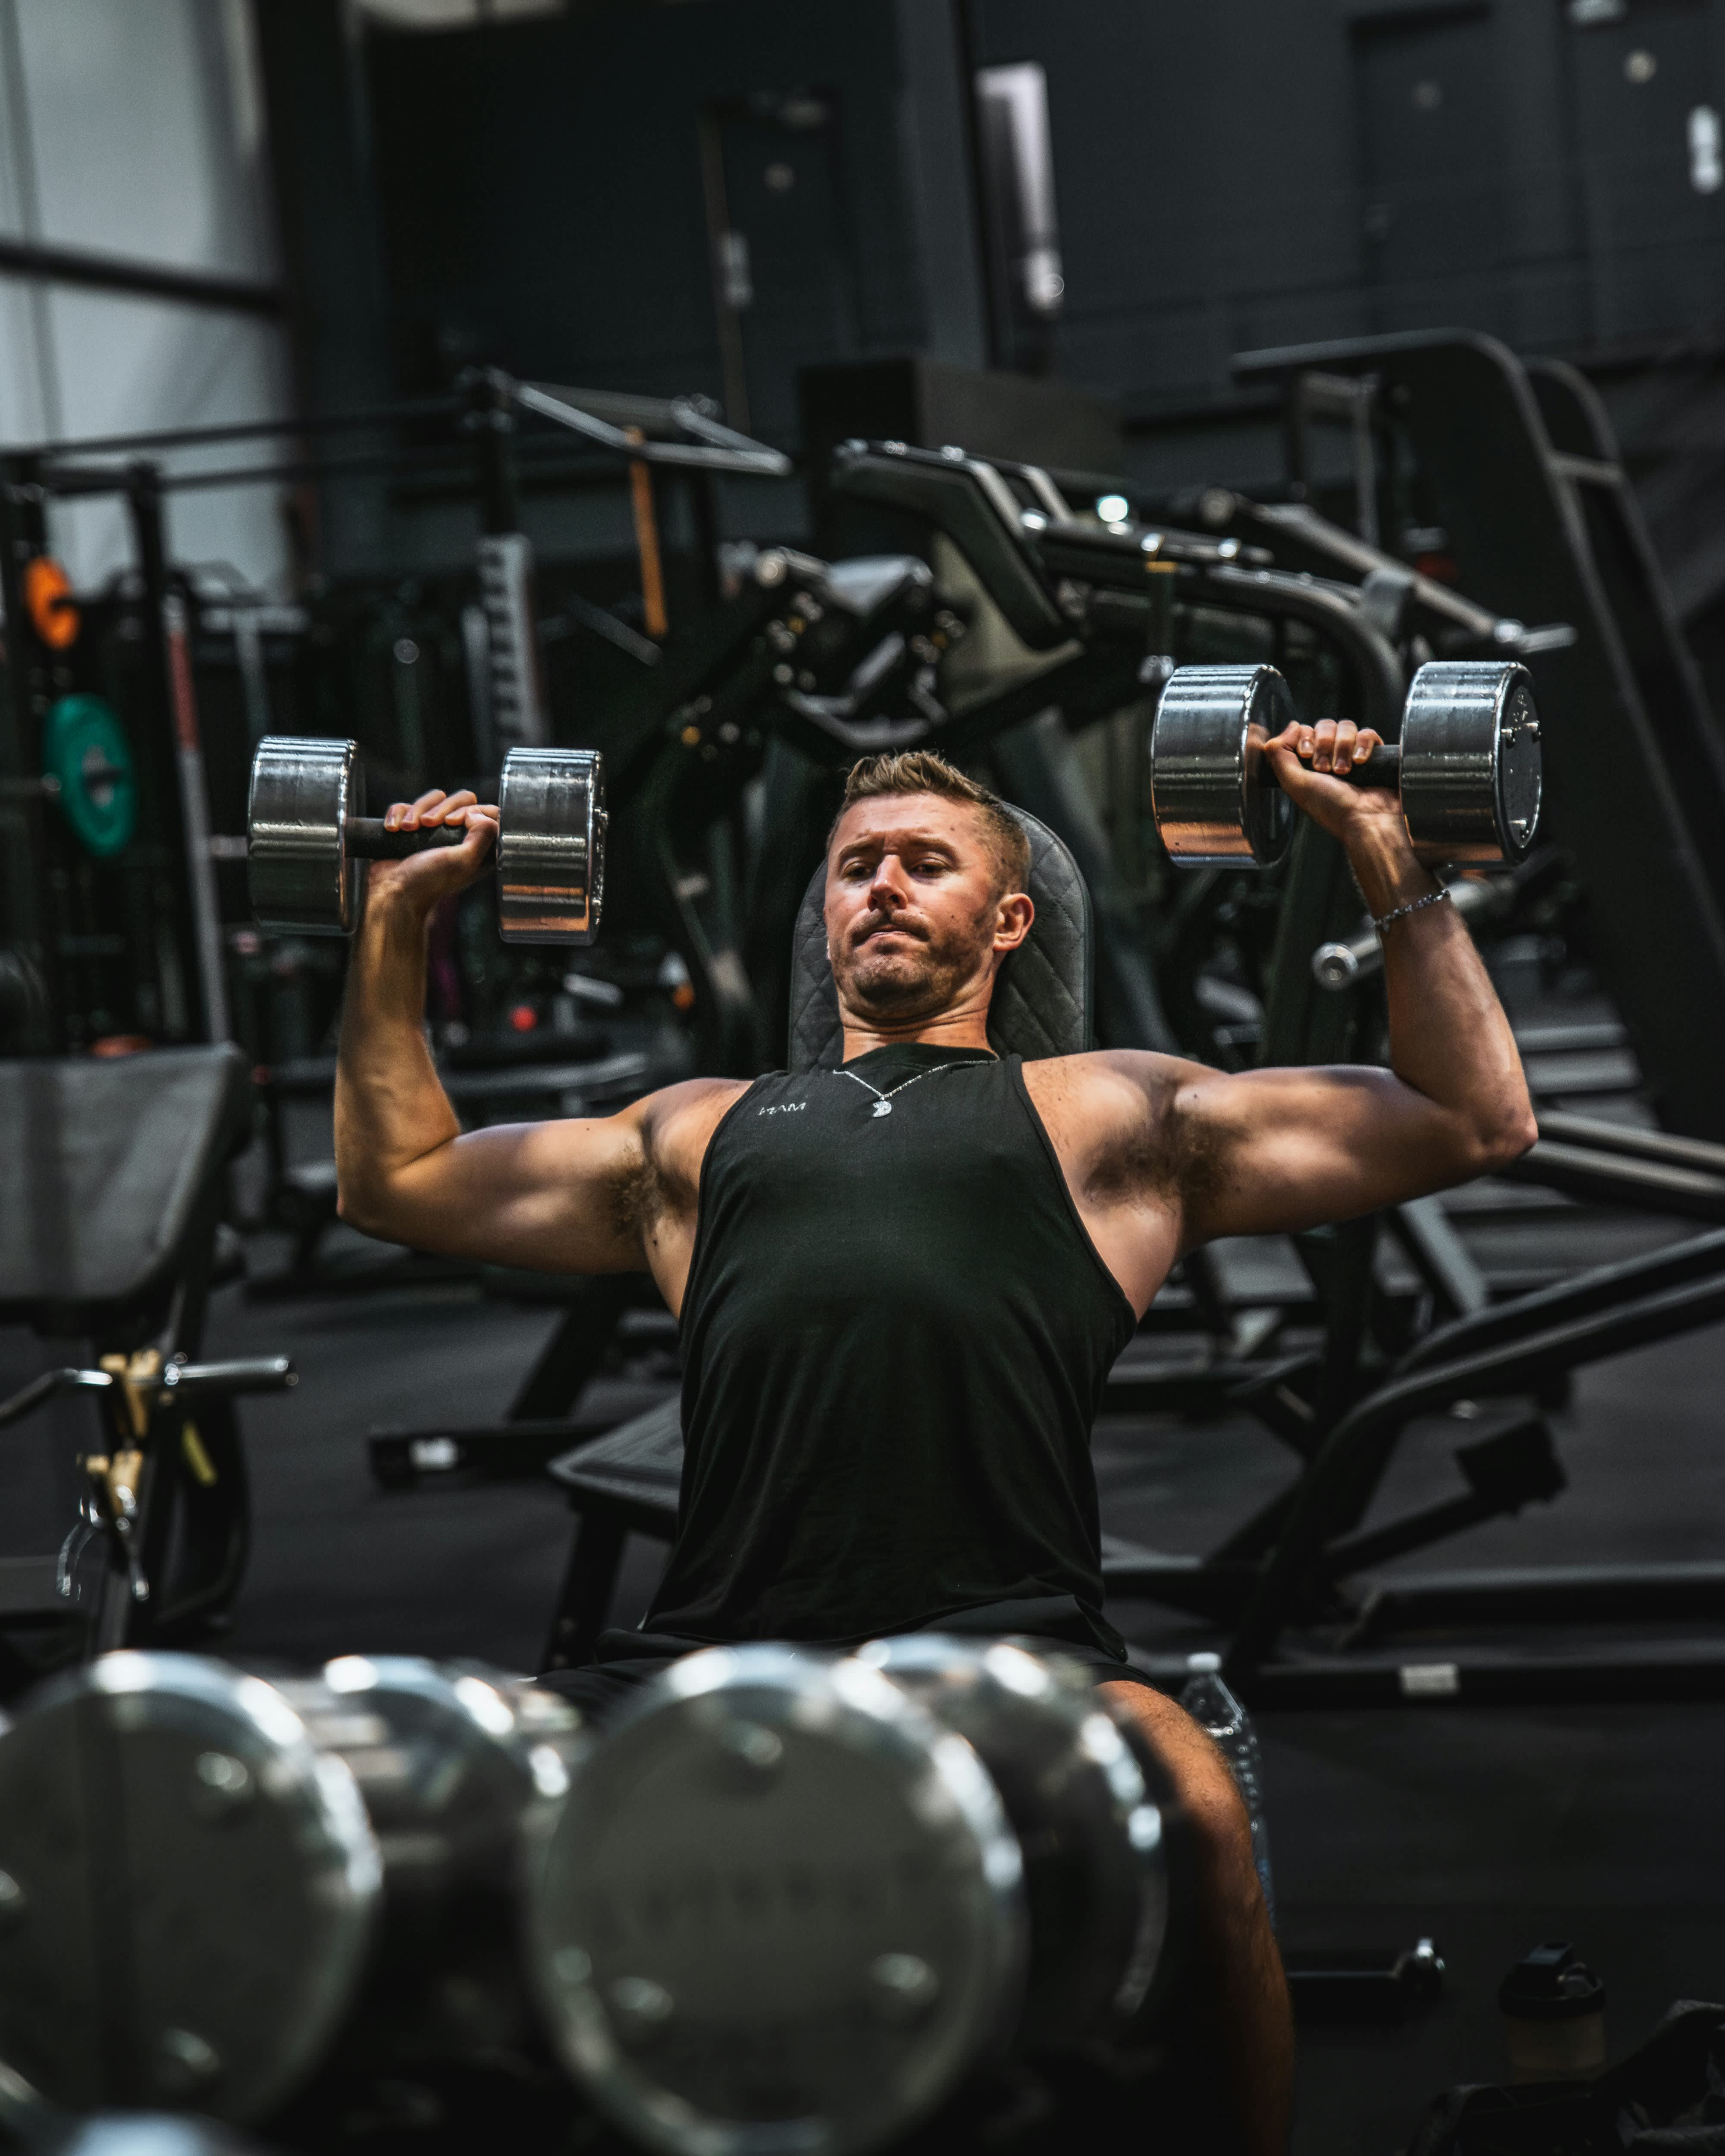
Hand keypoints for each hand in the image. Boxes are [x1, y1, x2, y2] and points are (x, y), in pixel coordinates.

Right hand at [368, 787, 498, 917]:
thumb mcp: (464, 861)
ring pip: (435, 798)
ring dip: (417, 809)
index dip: (474, 810)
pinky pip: (407, 805)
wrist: (391, 891)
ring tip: (408, 829)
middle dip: (442, 807)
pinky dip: (398, 814)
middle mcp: (458, 836)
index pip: (489, 812)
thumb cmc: (429, 881)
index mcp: (478, 847)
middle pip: (462, 799)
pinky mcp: (410, 827)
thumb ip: (483, 836)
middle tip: (429, 824)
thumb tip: (476, 813)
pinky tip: (393, 829)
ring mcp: (433, 830)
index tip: (454, 822)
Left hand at [1262, 717, 1405, 849]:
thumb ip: (1279, 754)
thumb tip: (1291, 726)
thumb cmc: (1330, 806)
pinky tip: (1360, 762)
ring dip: (1342, 747)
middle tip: (1326, 769)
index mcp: (1308, 762)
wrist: (1366, 818)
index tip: (1306, 755)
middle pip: (1324, 725)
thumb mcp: (1294, 783)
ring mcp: (1352, 753)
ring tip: (1344, 771)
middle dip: (1324, 744)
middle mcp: (1329, 755)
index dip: (1304, 738)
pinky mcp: (1374, 753)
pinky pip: (1367, 733)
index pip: (1303, 729)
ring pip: (1346, 726)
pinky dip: (1362, 745)